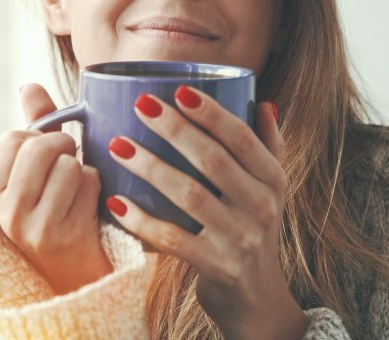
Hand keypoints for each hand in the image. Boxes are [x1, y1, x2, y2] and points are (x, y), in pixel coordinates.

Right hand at [0, 83, 112, 293]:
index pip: (12, 138)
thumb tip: (28, 85)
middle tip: (71, 162)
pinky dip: (98, 188)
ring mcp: (33, 227)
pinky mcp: (65, 237)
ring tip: (78, 192)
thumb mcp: (39, 172)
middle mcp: (6, 213)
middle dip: (64, 146)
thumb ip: (35, 128)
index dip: (39, 137)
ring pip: (68, 164)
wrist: (81, 275)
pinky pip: (89, 183)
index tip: (47, 155)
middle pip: (38, 146)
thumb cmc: (61, 212)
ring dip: (84, 171)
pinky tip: (92, 209)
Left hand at [105, 88, 306, 339]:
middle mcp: (261, 206)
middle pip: (213, 160)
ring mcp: (239, 238)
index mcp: (272, 179)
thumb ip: (268, 146)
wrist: (256, 297)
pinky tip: (116, 201)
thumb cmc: (252, 228)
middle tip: (141, 105)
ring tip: (118, 145)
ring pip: (189, 195)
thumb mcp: (270, 189)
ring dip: (151, 167)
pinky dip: (141, 220)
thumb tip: (264, 102)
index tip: (179, 90)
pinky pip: (172, 239)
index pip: (242, 138)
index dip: (211, 113)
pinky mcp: (216, 266)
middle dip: (175, 129)